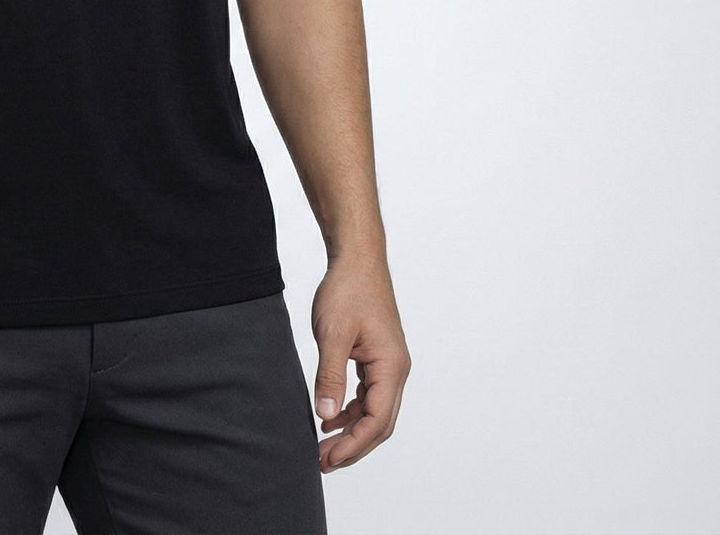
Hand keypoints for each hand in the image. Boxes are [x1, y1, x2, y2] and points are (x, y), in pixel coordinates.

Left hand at [310, 257, 409, 473]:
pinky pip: (368, 393)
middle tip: (323, 462)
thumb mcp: (332, 334)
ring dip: (352, 430)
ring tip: (324, 446)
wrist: (357, 258)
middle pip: (380, 423)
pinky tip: (330, 416)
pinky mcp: (377, 356)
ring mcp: (388, 363)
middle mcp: (396, 369)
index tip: (329, 458)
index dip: (353, 445)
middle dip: (353, 446)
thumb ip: (330, 376)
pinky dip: (351, 409)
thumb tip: (327, 415)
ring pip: (375, 410)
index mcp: (391, 367)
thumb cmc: (348, 290)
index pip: (377, 421)